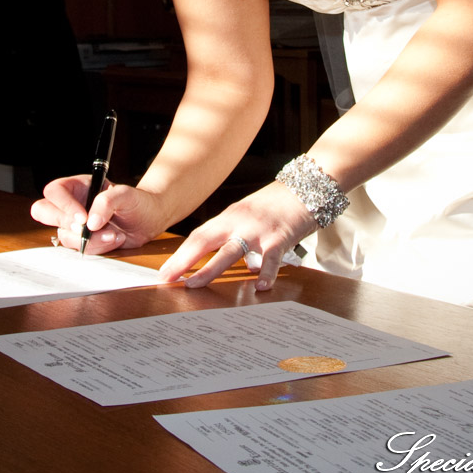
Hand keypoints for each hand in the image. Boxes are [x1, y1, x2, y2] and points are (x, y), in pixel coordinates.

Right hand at [31, 175, 165, 254]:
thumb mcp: (126, 195)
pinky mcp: (83, 241)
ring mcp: (75, 224)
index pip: (54, 191)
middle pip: (43, 212)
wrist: (149, 220)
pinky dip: (97, 248)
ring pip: (64, 235)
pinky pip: (79, 249)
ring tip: (114, 235)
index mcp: (77, 186)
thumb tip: (90, 223)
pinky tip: (114, 240)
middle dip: (65, 223)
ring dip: (89, 240)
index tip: (83, 218)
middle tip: (86, 229)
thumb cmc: (137, 202)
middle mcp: (71, 204)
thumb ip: (107, 202)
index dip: (63, 205)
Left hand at [157, 181, 315, 290]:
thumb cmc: (279, 204)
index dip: (180, 254)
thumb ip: (245, 240)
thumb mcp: (253, 218)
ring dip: (209, 268)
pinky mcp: (279, 237)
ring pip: (229, 251)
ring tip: (194, 284)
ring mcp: (258, 230)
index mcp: (230, 217)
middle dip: (183, 260)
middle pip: (205, 241)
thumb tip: (246, 268)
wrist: (308, 186)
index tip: (165, 271)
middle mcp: (239, 222)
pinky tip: (260, 287)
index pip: (199, 236)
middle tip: (166, 278)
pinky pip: (270, 258)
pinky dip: (265, 273)